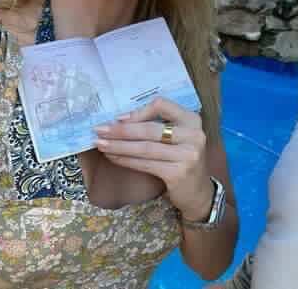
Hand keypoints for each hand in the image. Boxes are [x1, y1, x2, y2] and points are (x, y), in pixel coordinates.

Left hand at [94, 97, 212, 219]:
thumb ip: (159, 126)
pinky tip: (113, 158)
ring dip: (119, 146)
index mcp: (192, 120)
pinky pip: (145, 164)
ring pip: (145, 148)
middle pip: (150, 129)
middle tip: (99, 130)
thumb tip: (121, 120)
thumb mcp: (178, 137)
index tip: (119, 118)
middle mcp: (193, 135)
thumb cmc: (182, 159)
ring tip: (101, 144)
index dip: (138, 112)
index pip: (162, 106)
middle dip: (121, 130)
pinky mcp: (178, 173)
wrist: (198, 191)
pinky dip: (126, 160)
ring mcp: (187, 155)